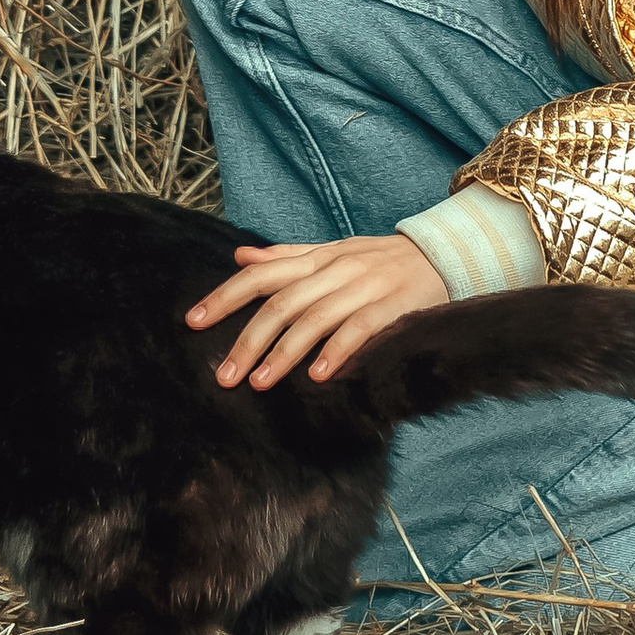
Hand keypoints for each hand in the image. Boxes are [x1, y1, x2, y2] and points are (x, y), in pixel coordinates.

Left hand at [187, 233, 450, 387]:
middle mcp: (335, 270)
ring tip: (258, 384)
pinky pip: (359, 330)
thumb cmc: (378, 260)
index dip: (225, 296)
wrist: (441, 254)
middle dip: (247, 341)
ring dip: (283, 353)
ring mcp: (363, 289)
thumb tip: (239, 256)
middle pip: (280, 304)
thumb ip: (286, 256)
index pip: (261, 274)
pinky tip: (317, 376)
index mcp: (316, 257)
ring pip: (313, 320)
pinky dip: (337, 351)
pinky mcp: (391, 308)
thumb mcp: (331, 251)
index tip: (193, 322)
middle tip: (223, 376)